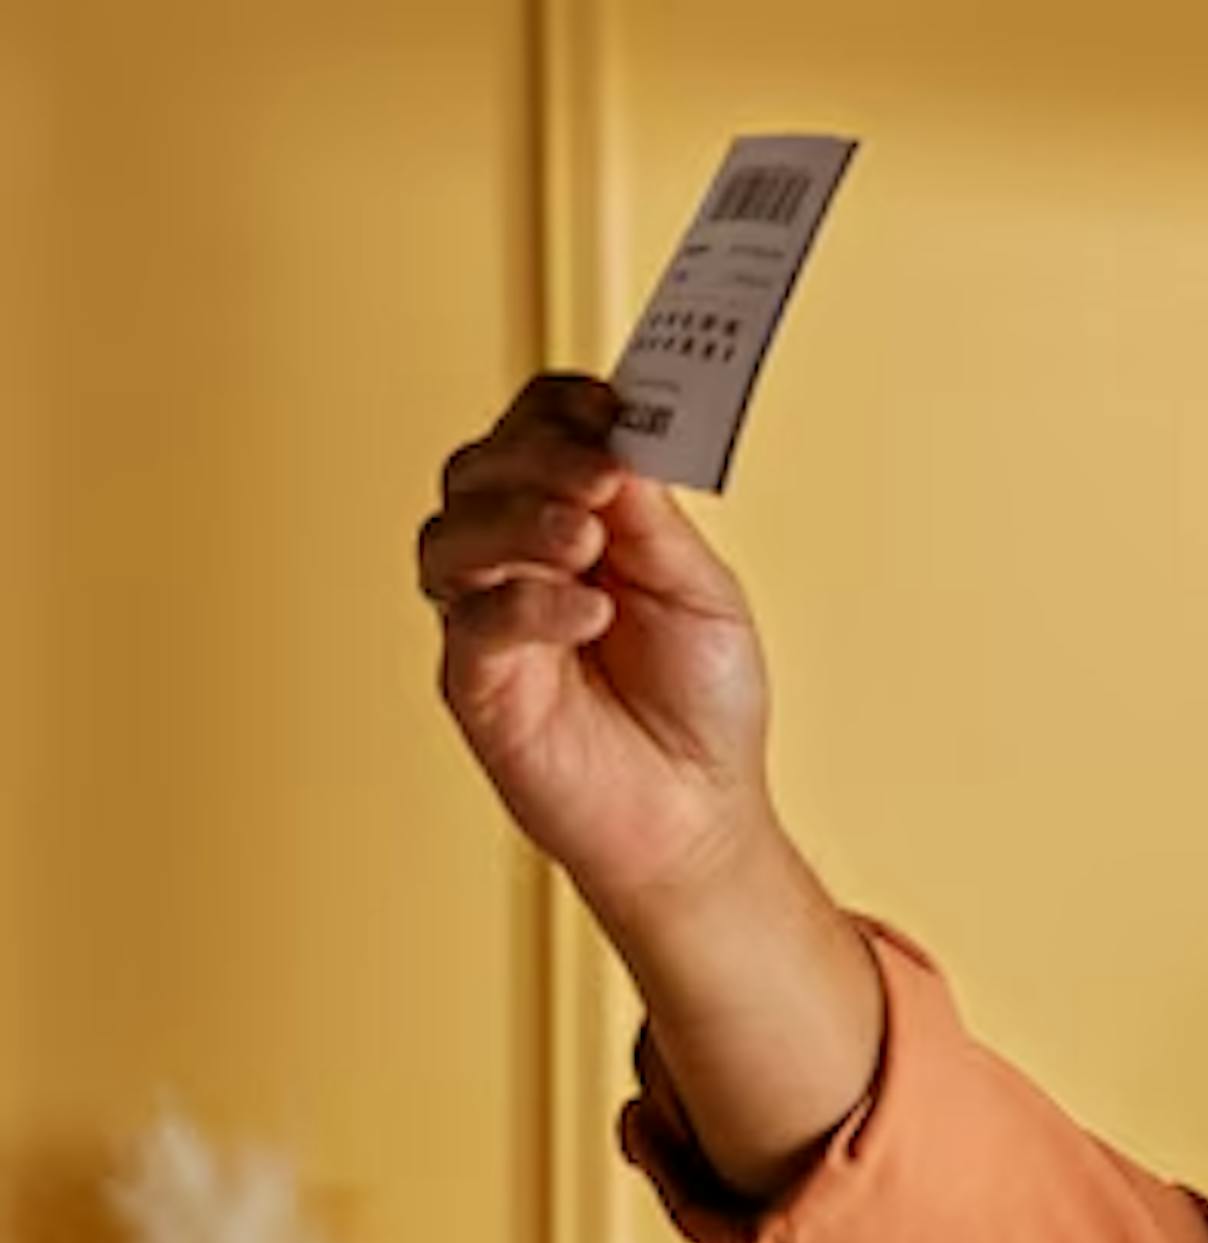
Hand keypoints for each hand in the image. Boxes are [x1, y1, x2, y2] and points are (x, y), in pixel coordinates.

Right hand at [416, 375, 783, 909]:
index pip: (533, 433)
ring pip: (451, 535)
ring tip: (588, 541)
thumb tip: (619, 437)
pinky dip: (528, 604)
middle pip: (479, 470)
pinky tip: (589, 613)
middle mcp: (515, 560)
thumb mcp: (700, 590)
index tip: (606, 407)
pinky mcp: (476, 683)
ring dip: (517, 521)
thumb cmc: (701, 705)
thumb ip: (654, 517)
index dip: (558, 408)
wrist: (700, 815)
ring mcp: (488, 620)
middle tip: (600, 479)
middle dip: (537, 459)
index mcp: (573, 520)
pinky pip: (473, 622)